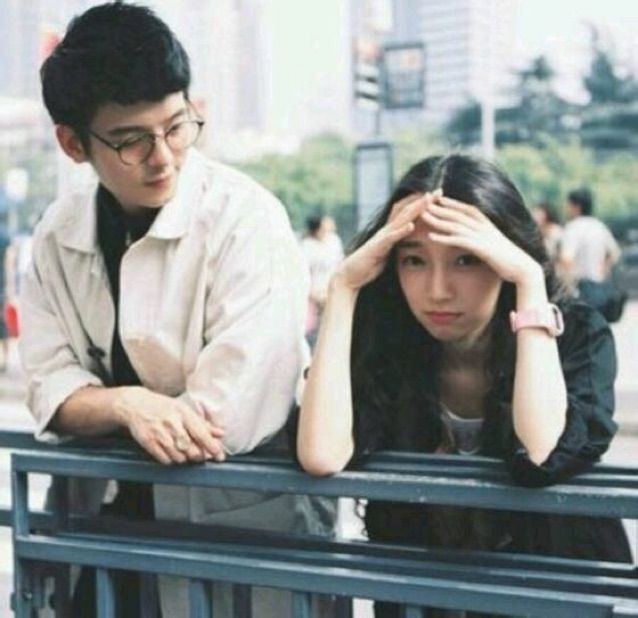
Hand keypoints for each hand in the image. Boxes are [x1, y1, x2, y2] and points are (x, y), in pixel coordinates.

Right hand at [113, 386, 225, 464]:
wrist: (135, 404)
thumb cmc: (162, 407)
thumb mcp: (184, 410)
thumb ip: (203, 423)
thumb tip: (220, 433)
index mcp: (184, 413)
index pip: (201, 433)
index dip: (212, 446)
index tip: (219, 455)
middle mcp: (172, 423)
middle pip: (191, 449)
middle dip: (198, 456)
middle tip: (200, 455)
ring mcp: (159, 433)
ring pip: (179, 457)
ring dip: (184, 458)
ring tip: (183, 451)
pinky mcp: (148, 442)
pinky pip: (165, 459)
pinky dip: (171, 460)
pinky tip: (171, 452)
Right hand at [333, 193, 431, 290]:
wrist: (350, 275)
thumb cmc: (368, 266)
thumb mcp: (388, 253)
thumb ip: (397, 245)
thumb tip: (410, 243)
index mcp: (390, 232)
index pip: (408, 214)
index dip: (422, 204)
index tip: (437, 196)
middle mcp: (386, 230)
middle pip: (406, 211)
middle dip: (423, 201)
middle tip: (439, 191)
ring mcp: (381, 237)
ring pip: (399, 219)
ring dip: (414, 209)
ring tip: (428, 200)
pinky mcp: (376, 247)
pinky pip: (390, 237)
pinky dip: (400, 231)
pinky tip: (411, 225)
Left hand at [423, 194, 543, 286]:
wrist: (524, 269)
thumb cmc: (510, 260)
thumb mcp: (496, 246)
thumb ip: (485, 240)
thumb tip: (479, 241)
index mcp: (488, 225)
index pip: (467, 209)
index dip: (452, 203)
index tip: (438, 198)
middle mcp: (484, 227)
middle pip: (458, 214)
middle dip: (440, 206)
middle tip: (424, 200)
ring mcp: (483, 237)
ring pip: (456, 225)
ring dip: (438, 219)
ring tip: (423, 215)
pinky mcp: (481, 248)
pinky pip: (459, 241)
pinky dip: (444, 238)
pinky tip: (431, 237)